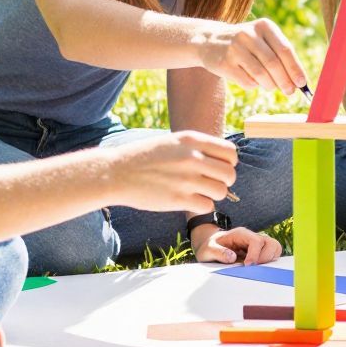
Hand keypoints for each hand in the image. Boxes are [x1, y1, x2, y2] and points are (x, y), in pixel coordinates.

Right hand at [104, 130, 239, 213]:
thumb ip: (197, 148)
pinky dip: (201, 206)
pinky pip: (207, 206)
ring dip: (213, 195)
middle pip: (229, 174)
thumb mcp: (173, 142)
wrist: (116, 172)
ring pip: (221, 191)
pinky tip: (189, 201)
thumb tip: (223, 160)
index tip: (218, 168)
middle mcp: (192, 158)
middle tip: (210, 184)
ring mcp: (186, 179)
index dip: (228, 163)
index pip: (230, 153)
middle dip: (224, 181)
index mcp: (192, 140)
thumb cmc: (145, 157)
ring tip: (199, 192)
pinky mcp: (178, 199)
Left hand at [193, 222, 281, 264]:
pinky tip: (258, 268)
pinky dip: (269, 262)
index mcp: (241, 234)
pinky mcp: (259, 252)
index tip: (247, 266)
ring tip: (257, 268)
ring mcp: (257, 244)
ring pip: (275, 247)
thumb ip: (218, 252)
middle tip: (253, 268)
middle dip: (265, 257)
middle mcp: (252, 237)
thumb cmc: (209, 246)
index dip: (255, 254)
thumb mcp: (208, 250)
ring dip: (270, 259)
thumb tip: (232, 257)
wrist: (210, 245)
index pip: (256, 241)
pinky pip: (272, 254)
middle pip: (271, 243)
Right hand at [195, 18, 308, 92]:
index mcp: (264, 26)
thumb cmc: (246, 44)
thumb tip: (298, 81)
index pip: (285, 49)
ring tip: (271, 86)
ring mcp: (234, 48)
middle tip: (290, 92)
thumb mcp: (263, 40)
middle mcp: (248, 34)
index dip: (295, 68)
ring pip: (261, 75)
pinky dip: (254, 85)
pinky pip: (246, 81)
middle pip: (273, 63)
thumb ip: (280, 56)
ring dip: (270, 85)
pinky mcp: (224, 63)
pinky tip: (253, 81)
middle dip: (285, 81)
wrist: (209, 40)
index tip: (302, 83)